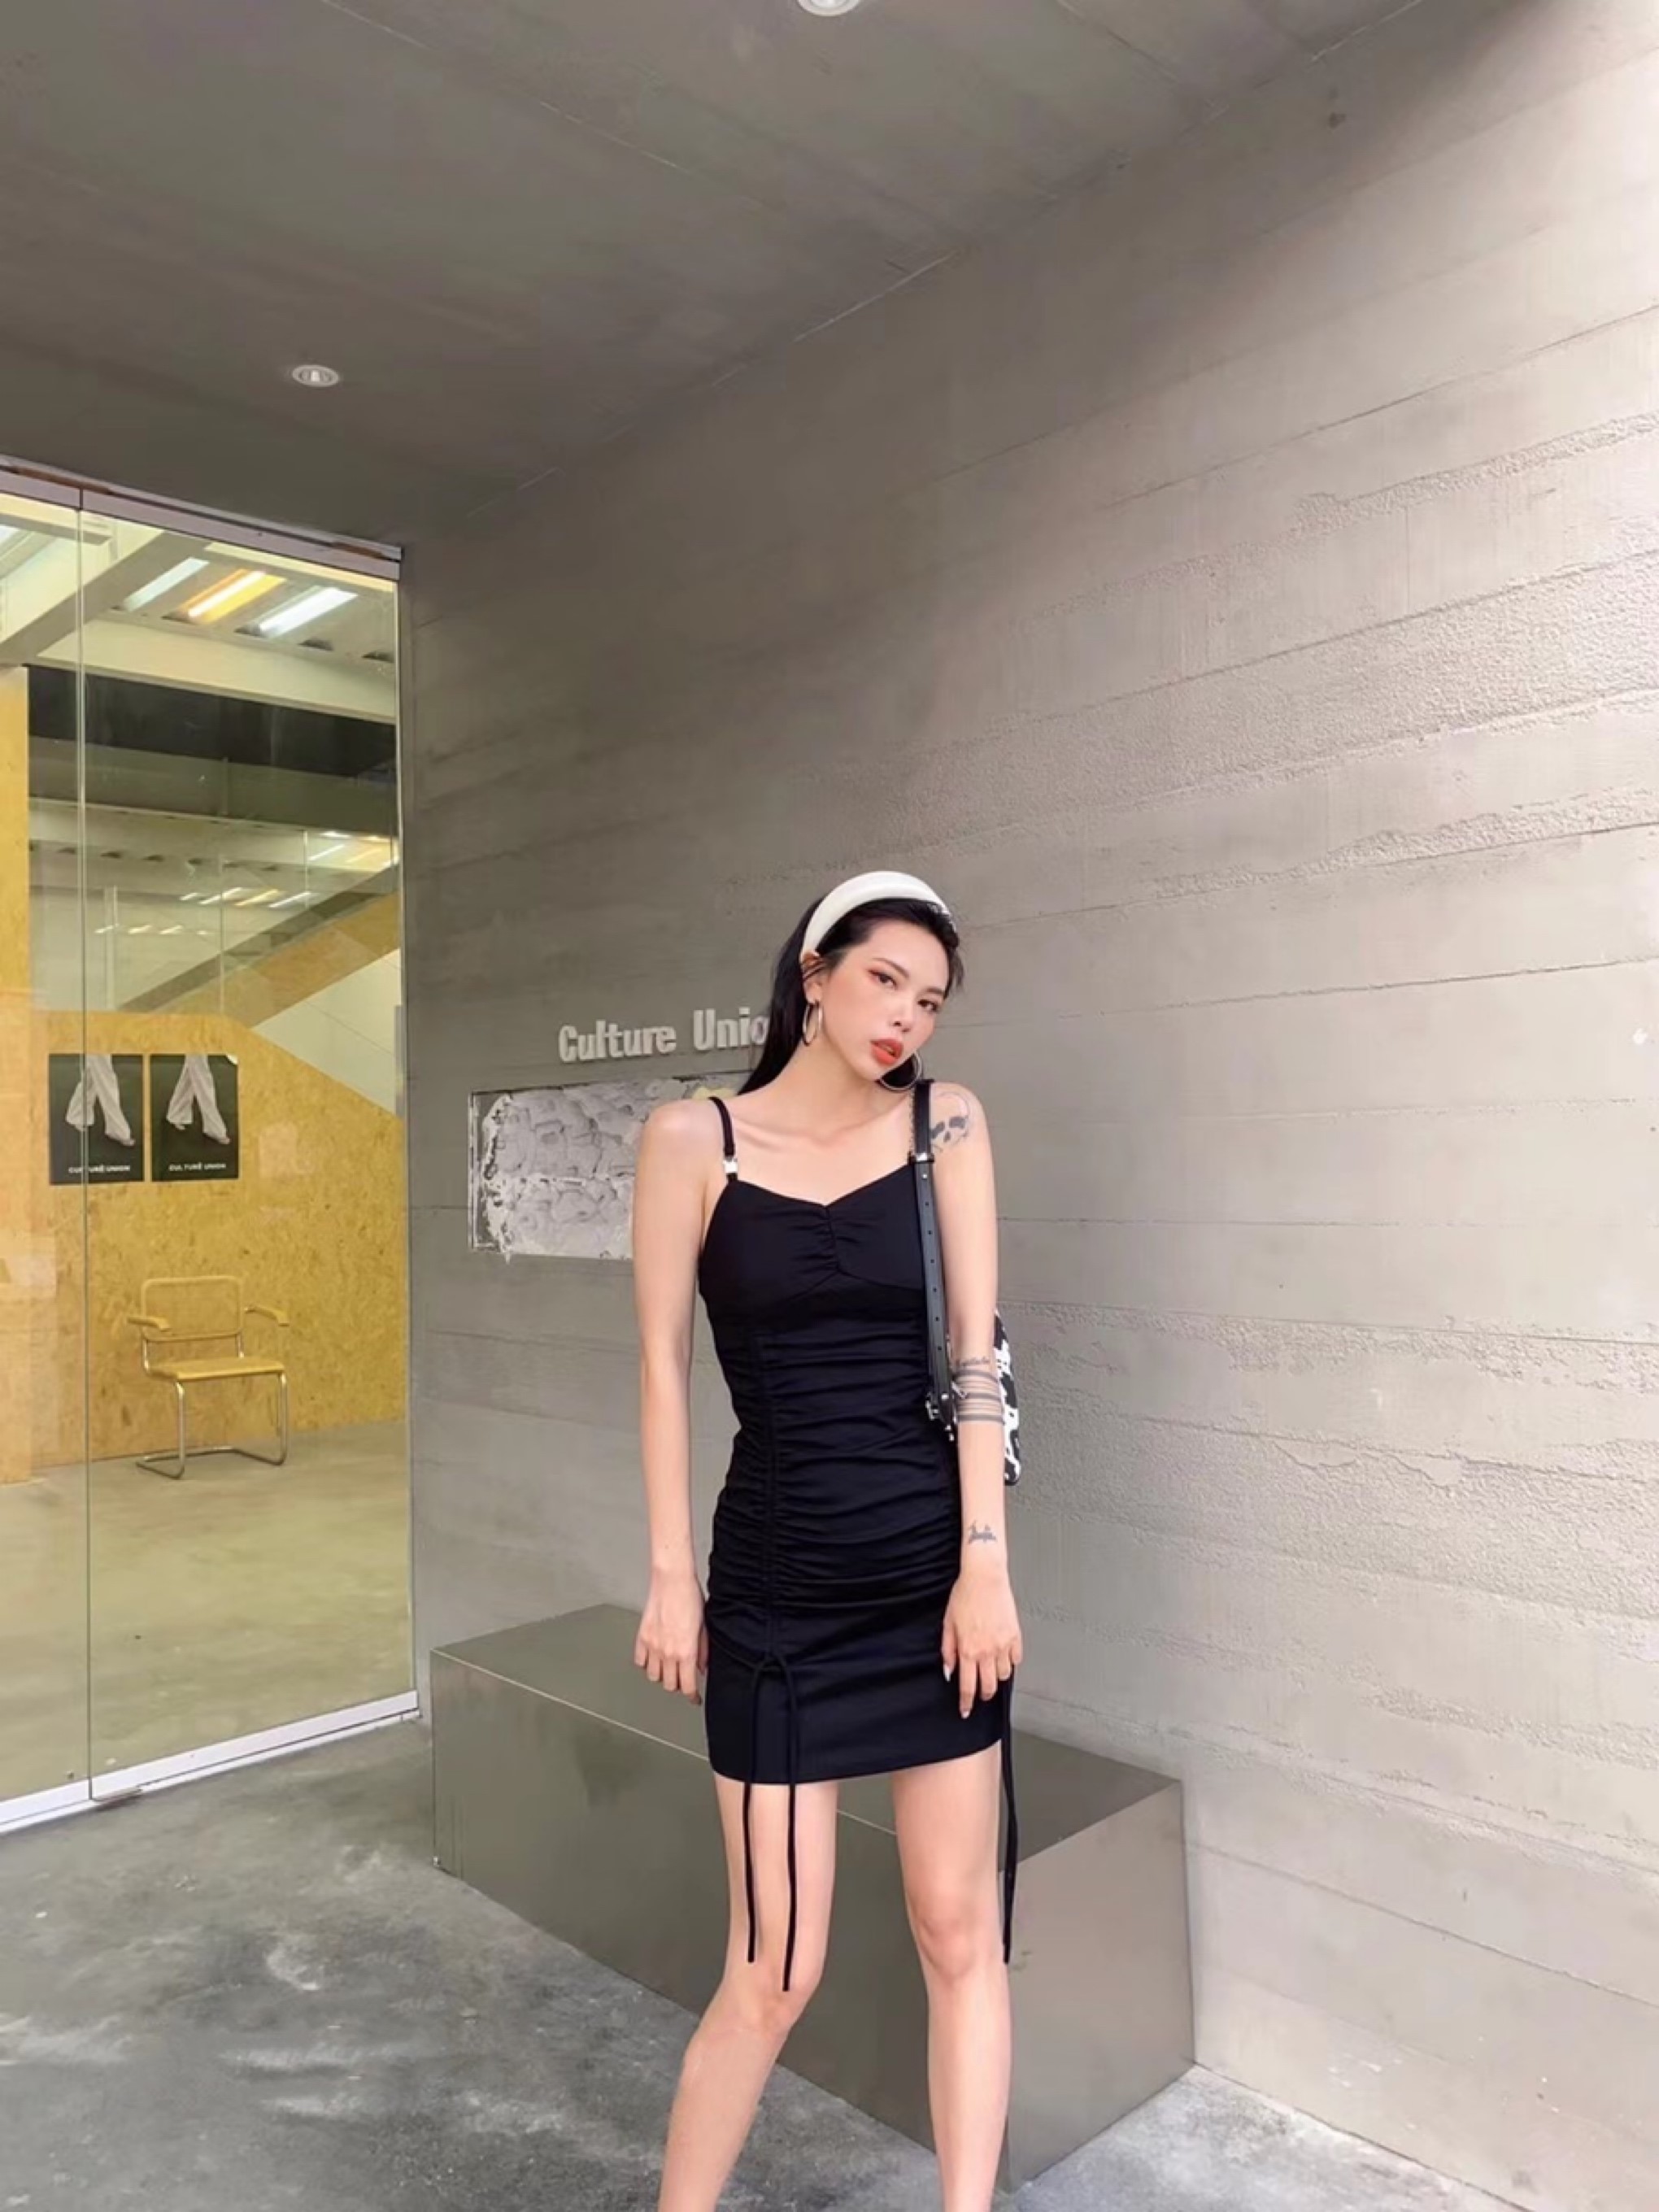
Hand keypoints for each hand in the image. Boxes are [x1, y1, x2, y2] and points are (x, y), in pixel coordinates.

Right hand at [635, 1569, 707, 1703]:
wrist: (672, 1580)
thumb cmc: (689, 1597)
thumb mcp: (704, 1627)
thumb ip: (703, 1651)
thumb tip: (702, 1666)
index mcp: (686, 1652)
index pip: (687, 1686)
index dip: (692, 1696)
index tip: (694, 1698)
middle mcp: (667, 1652)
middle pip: (669, 1685)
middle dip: (678, 1685)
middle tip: (683, 1679)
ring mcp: (652, 1646)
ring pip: (653, 1676)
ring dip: (662, 1675)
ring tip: (668, 1668)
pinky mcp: (641, 1637)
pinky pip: (640, 1661)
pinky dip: (646, 1663)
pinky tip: (654, 1658)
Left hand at [942, 1565, 1021, 1718]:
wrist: (985, 1577)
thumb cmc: (965, 1595)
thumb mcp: (948, 1624)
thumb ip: (947, 1650)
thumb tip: (948, 1670)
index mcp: (968, 1650)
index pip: (967, 1686)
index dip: (966, 1702)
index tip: (965, 1710)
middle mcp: (986, 1651)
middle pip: (988, 1687)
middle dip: (983, 1695)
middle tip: (981, 1694)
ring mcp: (1003, 1645)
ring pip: (1004, 1675)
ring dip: (997, 1677)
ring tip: (991, 1670)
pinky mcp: (1015, 1636)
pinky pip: (1016, 1659)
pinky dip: (1010, 1662)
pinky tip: (1004, 1656)